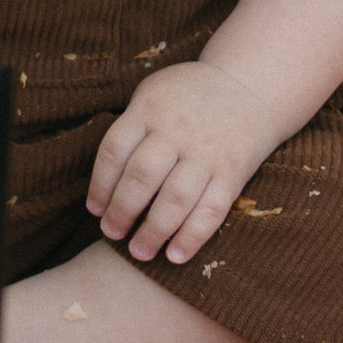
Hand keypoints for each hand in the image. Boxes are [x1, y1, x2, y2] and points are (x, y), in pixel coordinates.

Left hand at [86, 60, 279, 267]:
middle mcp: (177, 131)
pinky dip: (193, 236)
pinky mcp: (232, 172)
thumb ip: (130, 129)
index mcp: (149, 109)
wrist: (248, 87)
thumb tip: (105, 184)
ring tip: (138, 253)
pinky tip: (175, 256)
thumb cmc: (187, 96)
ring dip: (154, 231)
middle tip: (111, 234)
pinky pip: (212, 209)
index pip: (114, 151)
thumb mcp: (152, 93)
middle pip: (142, 177)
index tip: (94, 211)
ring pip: (176, 198)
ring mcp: (207, 153)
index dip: (100, 185)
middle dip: (122, 211)